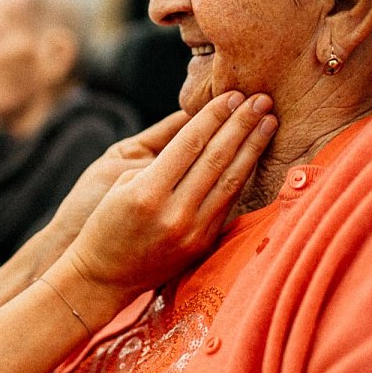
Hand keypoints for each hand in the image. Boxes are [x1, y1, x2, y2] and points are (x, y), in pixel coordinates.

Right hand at [60, 91, 275, 311]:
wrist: (102, 277)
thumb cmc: (104, 224)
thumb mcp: (120, 182)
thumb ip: (159, 159)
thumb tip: (195, 135)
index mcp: (147, 193)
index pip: (189, 144)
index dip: (213, 116)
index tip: (231, 95)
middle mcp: (174, 213)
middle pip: (216, 158)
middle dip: (241, 124)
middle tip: (260, 99)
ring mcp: (192, 232)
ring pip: (230, 180)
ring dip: (252, 147)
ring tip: (268, 122)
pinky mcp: (203, 244)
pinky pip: (228, 202)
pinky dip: (242, 175)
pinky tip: (254, 156)